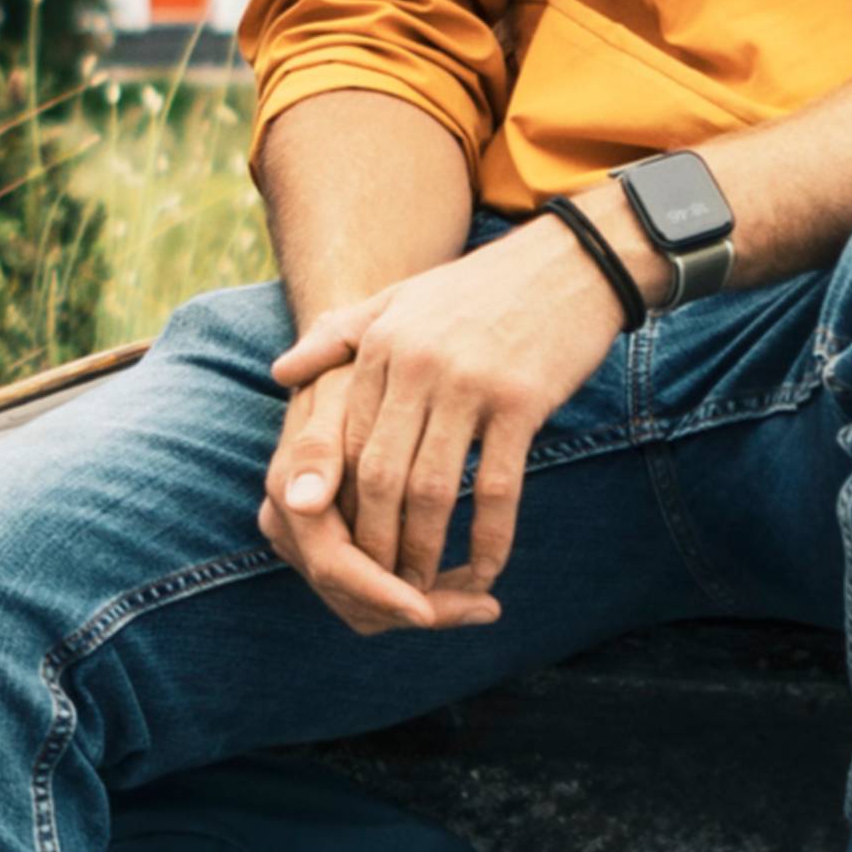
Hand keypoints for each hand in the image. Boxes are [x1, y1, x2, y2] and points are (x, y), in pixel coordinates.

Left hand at [260, 213, 631, 633]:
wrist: (573, 261)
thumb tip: (278, 373)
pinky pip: (497, 488)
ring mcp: (469, 384)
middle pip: (378, 476)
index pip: (342, 442)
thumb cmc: (481, 287)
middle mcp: (416, 366)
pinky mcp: (521, 402)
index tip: (339, 544)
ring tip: (423, 590)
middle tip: (377, 585)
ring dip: (424, 550)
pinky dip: (488, 539)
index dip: (338, 503)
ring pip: (431, 490)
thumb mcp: (399, 298)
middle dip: (373, 541)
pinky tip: (484, 571)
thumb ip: (337, 336)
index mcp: (380, 345)